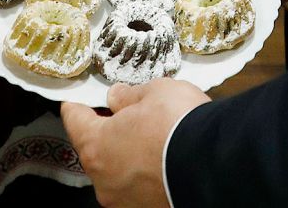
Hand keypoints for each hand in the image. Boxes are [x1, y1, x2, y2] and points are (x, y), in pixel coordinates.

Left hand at [61, 84, 208, 207]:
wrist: (213, 163)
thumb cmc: (179, 124)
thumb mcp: (154, 91)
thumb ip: (128, 95)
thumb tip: (117, 97)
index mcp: (96, 145)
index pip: (74, 120)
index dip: (77, 103)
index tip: (79, 97)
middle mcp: (103, 179)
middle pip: (95, 148)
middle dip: (108, 129)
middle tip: (126, 112)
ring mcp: (123, 199)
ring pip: (116, 170)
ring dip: (127, 153)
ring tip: (153, 136)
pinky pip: (136, 185)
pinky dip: (144, 171)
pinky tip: (163, 156)